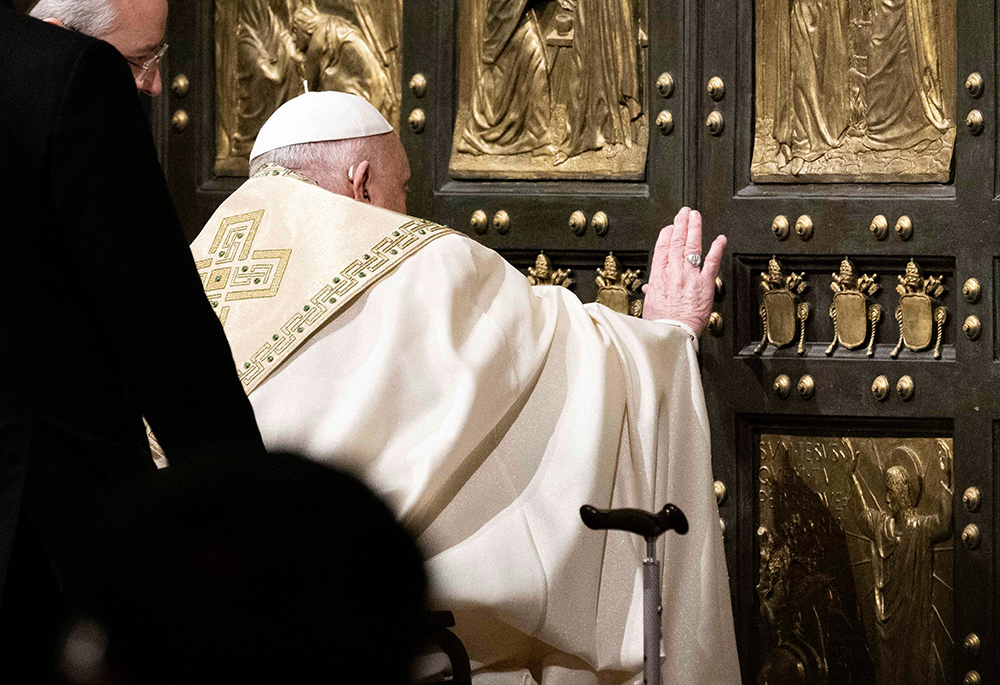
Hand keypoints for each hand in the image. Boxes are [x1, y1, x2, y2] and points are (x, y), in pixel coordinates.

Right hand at [641, 207, 725, 335]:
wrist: (671, 336)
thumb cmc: (659, 326)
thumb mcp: (649, 307)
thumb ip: (652, 294)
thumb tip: (648, 290)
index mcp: (658, 277)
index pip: (661, 248)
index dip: (666, 234)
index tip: (670, 227)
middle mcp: (673, 273)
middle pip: (677, 242)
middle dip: (680, 224)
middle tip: (684, 212)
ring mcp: (689, 277)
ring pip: (692, 247)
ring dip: (694, 228)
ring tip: (696, 216)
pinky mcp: (705, 285)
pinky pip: (712, 263)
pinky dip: (716, 249)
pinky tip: (720, 239)